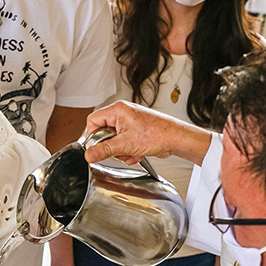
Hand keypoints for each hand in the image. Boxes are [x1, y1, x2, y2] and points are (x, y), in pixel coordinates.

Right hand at [84, 101, 208, 165]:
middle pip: (103, 132)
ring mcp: (130, 122)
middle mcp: (123, 113)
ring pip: (114, 140)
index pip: (93, 121)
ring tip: (132, 152)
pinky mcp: (136, 131)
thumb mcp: (125, 145)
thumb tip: (89, 155)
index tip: (96, 147)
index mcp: (118, 110)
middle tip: (119, 150)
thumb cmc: (157, 134)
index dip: (92, 136)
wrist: (176, 139)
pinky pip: (124, 143)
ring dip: (121, 151)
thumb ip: (104, 150)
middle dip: (111, 146)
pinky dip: (129, 151)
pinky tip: (137, 153)